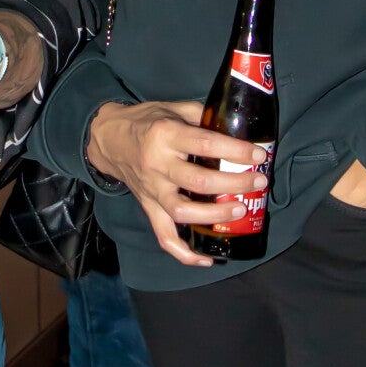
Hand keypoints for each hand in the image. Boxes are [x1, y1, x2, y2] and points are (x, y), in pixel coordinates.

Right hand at [87, 100, 271, 267]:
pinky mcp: (148, 208)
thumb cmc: (144, 120)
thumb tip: (235, 124)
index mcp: (165, 135)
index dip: (235, 151)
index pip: (206, 144)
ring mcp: (152, 190)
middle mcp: (158, 164)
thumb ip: (201, 115)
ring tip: (240, 211)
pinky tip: (207, 258)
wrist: (107, 138)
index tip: (258, 155)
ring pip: (183, 212)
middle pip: (200, 181)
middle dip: (235, 183)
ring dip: (215, 216)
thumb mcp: (171, 107)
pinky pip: (164, 236)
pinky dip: (185, 253)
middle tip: (258, 182)